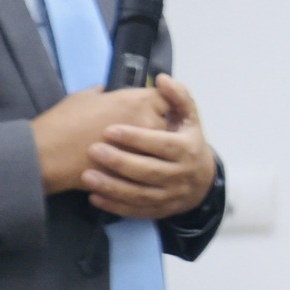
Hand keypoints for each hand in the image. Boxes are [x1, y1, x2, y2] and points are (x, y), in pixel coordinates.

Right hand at [32, 86, 171, 194]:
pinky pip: (149, 168)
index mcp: (138, 100)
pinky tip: (130, 166)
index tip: (150, 107)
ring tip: (137, 150)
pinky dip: (142, 167)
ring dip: (152, 149)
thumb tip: (113, 92)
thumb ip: (107, 93)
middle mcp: (148, 122)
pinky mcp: (137, 171)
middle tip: (142, 130)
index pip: (165, 99)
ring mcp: (146, 149)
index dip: (158, 103)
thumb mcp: (86, 97)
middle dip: (158, 126)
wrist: (46, 155)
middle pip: (168, 123)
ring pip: (161, 149)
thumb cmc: (63, 121)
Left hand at [82, 75, 216, 219]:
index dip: (137, 138)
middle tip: (93, 150)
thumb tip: (162, 79)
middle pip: (149, 171)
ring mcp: (171, 195)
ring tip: (87, 176)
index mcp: (187, 149)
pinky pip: (136, 210)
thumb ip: (177, 97)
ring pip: (140, 194)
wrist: (202, 181)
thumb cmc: (188, 143)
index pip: (162, 144)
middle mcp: (181, 175)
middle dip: (120, 161)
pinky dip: (115, 205)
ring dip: (112, 186)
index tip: (110, 130)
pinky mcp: (160, 211)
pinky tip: (94, 196)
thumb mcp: (189, 119)